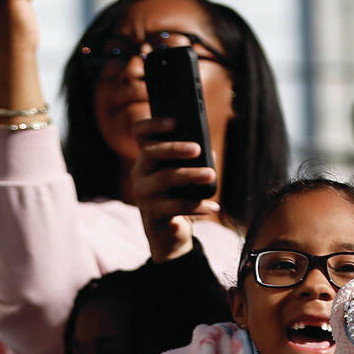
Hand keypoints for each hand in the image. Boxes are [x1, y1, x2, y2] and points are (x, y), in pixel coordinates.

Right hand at [131, 118, 220, 261]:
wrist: (166, 232)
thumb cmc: (177, 195)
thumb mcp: (182, 174)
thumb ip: (191, 160)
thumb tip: (209, 152)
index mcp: (146, 158)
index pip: (140, 133)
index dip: (153, 124)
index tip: (174, 121)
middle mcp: (140, 173)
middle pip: (151, 153)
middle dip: (174, 148)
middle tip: (198, 148)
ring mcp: (144, 195)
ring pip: (165, 178)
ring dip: (190, 175)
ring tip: (211, 174)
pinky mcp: (153, 215)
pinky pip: (176, 207)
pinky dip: (197, 205)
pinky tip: (213, 206)